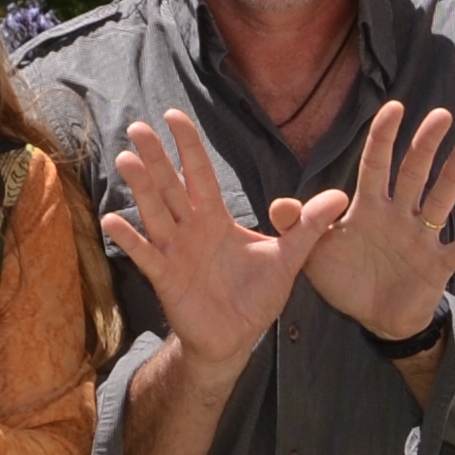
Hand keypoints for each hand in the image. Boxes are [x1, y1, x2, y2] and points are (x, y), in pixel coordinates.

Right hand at [101, 111, 348, 376]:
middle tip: (138, 128)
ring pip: (154, 213)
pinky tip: (112, 219)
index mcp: (215, 218)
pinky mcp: (166, 279)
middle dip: (156, 158)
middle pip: (170, 187)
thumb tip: (342, 195)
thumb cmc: (255, 296)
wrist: (236, 339)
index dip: (188, 146)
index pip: (199, 174)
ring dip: (140, 187)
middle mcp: (190, 229)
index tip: (173, 115)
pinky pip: (146, 255)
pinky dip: (130, 239)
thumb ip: (308, 227)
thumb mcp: (288, 258)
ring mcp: (175, 252)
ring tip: (126, 159)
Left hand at [299, 100, 454, 340]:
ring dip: (453, 176)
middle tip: (439, 114)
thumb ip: (300, 226)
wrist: (374, 319)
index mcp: (369, 209)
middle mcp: (399, 216)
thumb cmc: (346, 278)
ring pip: (440, 201)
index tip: (394, 108)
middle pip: (413, 174)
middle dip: (424, 145)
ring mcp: (421, 238)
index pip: (375, 165)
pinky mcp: (437, 265)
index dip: (383, 137)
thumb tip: (277, 205)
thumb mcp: (314, 252)